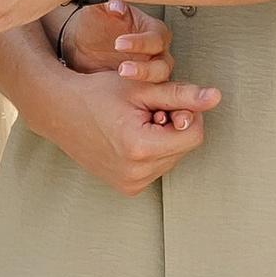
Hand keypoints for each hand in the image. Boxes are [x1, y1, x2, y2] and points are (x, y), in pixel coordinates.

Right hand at [40, 60, 218, 194]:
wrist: (60, 111)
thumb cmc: (97, 94)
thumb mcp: (141, 88)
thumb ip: (181, 94)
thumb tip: (216, 97)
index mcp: (141, 148)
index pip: (194, 133)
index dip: (186, 112)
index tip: (164, 101)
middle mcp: (137, 173)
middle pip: (184, 147)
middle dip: (174, 126)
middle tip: (146, 110)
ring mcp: (130, 184)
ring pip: (173, 158)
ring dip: (164, 139)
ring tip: (137, 123)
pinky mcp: (127, 187)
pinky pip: (157, 168)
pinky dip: (152, 152)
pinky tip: (131, 137)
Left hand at [54, 0, 176, 84]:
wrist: (80, 42)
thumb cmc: (94, 23)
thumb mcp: (98, 10)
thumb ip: (107, 6)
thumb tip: (116, 6)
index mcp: (152, 29)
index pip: (157, 37)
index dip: (141, 42)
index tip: (119, 43)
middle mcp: (156, 51)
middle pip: (163, 64)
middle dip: (145, 69)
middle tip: (123, 68)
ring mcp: (150, 69)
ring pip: (159, 81)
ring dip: (143, 81)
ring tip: (121, 76)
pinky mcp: (140, 86)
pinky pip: (148, 94)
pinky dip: (140, 96)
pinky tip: (123, 95)